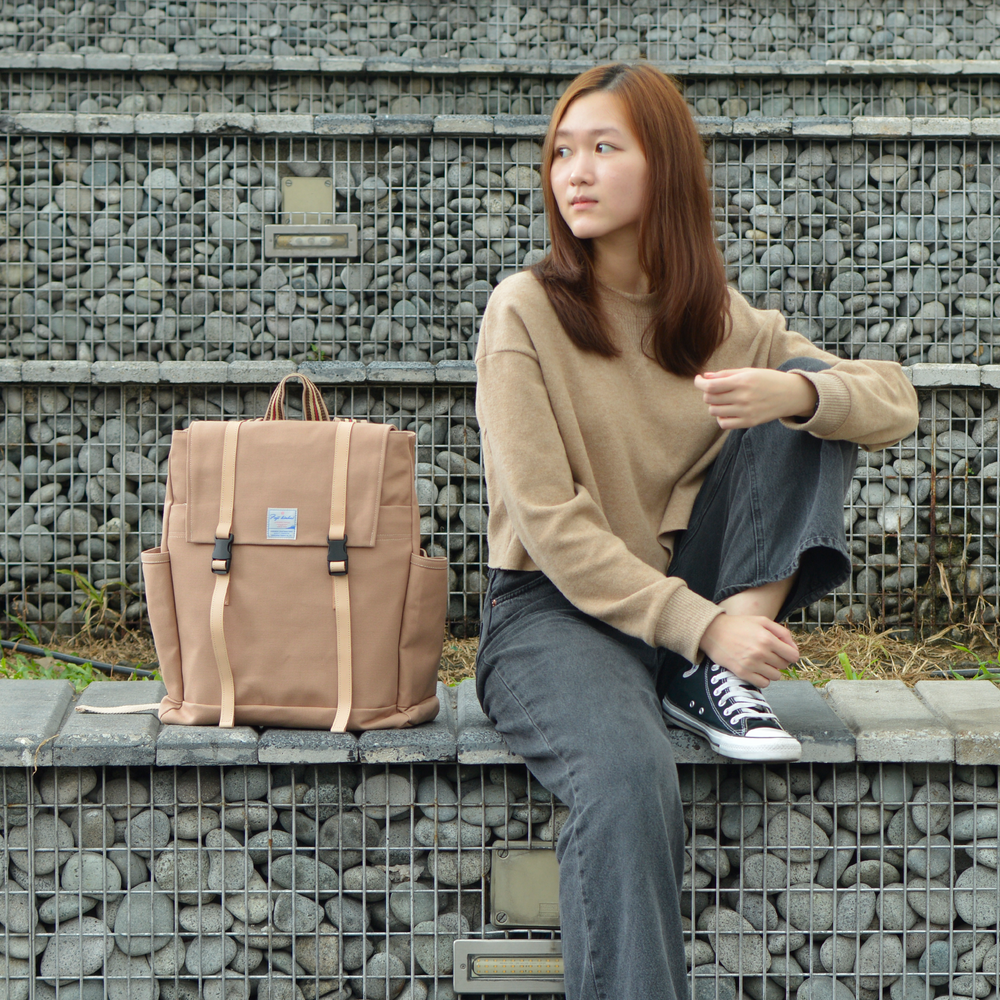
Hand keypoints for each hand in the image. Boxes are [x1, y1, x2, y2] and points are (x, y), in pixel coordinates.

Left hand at [694, 368, 817, 428]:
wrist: (791, 394)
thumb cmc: (768, 380)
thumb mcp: (748, 372)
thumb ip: (725, 374)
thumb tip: (705, 377)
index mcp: (742, 381)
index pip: (711, 386)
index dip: (699, 383)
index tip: (698, 380)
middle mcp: (743, 397)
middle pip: (710, 398)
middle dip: (707, 393)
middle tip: (715, 389)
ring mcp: (746, 411)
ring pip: (714, 411)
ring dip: (714, 405)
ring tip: (723, 400)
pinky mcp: (749, 422)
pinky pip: (724, 423)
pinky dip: (720, 418)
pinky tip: (727, 411)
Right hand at [699, 613, 799, 688]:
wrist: (712, 631)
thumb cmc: (737, 625)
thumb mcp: (762, 621)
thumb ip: (782, 632)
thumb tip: (794, 648)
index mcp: (767, 638)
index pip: (793, 655)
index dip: (791, 654)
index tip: (785, 653)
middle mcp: (761, 652)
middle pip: (784, 665)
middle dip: (780, 660)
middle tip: (769, 654)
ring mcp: (751, 664)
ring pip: (776, 676)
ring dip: (772, 670)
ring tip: (762, 662)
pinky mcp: (742, 673)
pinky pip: (763, 683)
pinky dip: (763, 678)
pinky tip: (757, 670)